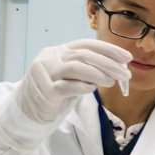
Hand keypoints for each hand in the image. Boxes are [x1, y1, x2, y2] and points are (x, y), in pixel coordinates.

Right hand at [16, 39, 131, 122]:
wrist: (27, 110)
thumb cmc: (55, 91)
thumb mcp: (72, 75)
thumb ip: (89, 68)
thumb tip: (118, 67)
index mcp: (59, 51)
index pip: (87, 44)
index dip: (108, 49)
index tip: (127, 58)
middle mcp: (51, 58)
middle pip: (83, 55)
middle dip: (109, 63)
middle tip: (125, 74)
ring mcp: (45, 74)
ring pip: (75, 67)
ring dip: (98, 74)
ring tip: (112, 82)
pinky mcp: (44, 92)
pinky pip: (66, 87)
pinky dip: (82, 87)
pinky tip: (92, 90)